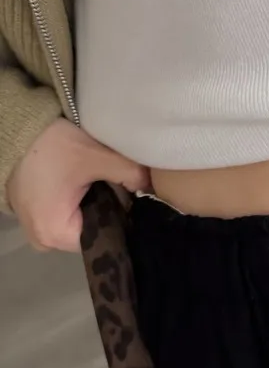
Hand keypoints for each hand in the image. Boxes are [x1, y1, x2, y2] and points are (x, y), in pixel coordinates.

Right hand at [7, 119, 149, 252]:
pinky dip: (80, 199)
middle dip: (110, 209)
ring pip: (82, 222)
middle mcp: (43, 241)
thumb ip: (132, 175)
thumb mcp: (99, 157)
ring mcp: (36, 229)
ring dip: (95, 203)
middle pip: (93, 231)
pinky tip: (86, 181)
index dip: (123, 218)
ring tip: (102, 180)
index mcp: (57, 235)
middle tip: (120, 185)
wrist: (16, 127)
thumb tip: (153, 187)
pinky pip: (67, 214)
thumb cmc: (54, 146)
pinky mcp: (34, 214)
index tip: (134, 199)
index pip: (105, 238)